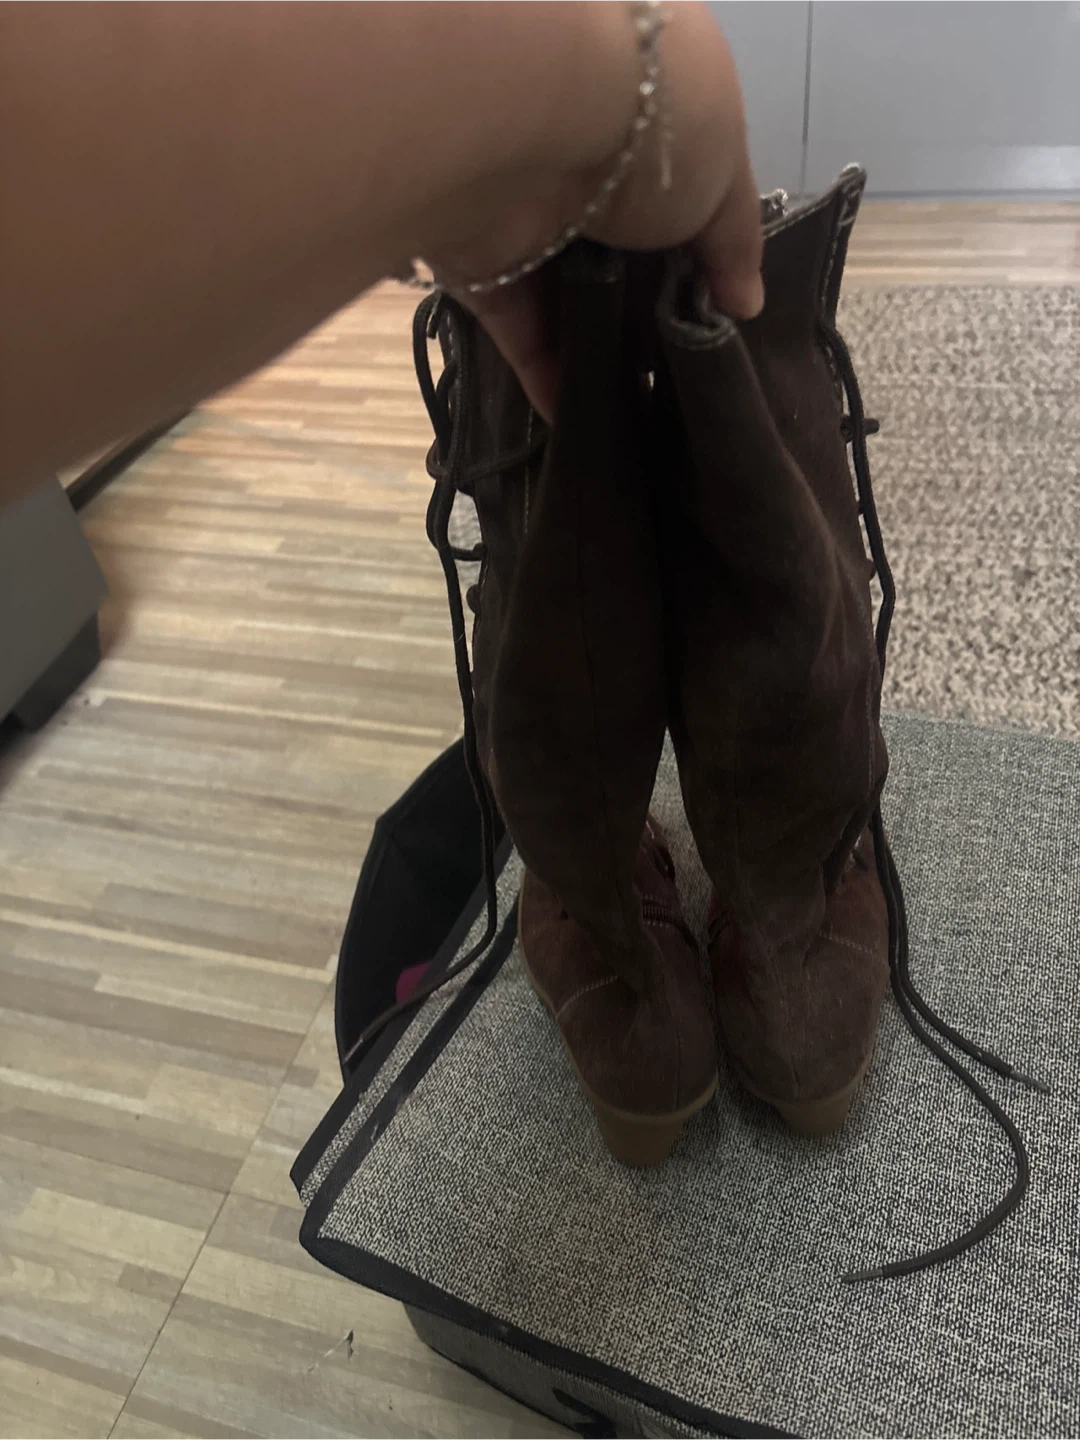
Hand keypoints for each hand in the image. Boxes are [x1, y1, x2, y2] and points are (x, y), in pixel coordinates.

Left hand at [423, 0, 762, 418]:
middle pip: (621, 256)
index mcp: (643, 121)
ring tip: (641, 409)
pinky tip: (582, 423)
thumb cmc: (650, 129)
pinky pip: (519, 334)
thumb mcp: (724, 175)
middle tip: (684, 374)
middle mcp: (581, 163)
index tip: (719, 317)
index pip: (677, 198)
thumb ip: (736, 244)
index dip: (699, 257)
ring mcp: (526, 217)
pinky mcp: (481, 268)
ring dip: (599, 352)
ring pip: (567, 299)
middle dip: (648, 314)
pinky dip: (548, 379)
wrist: (525, 122)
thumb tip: (745, 307)